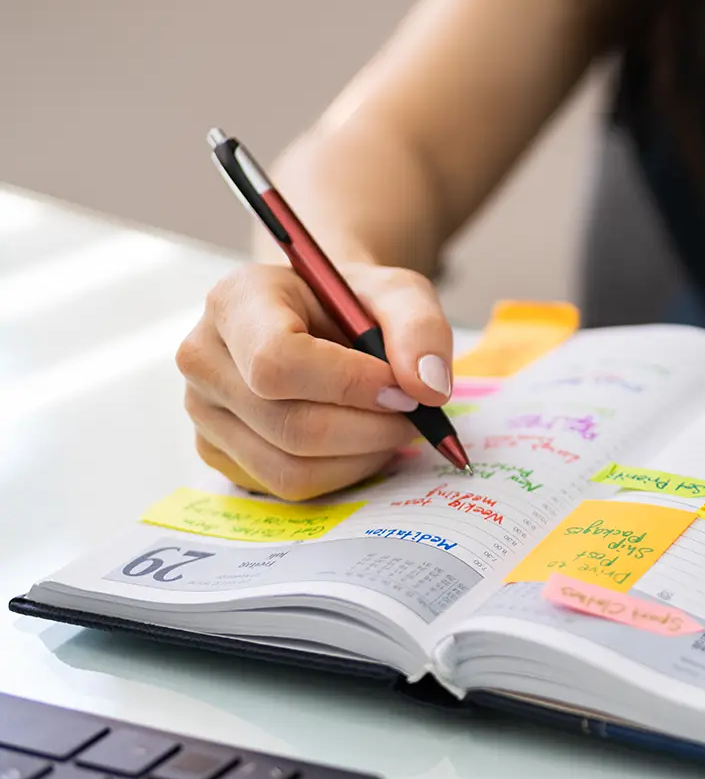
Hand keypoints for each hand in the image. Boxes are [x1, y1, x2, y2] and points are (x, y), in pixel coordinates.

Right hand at [177, 263, 452, 499]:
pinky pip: (288, 486)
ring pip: (291, 467)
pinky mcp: (218, 452)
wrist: (319, 318)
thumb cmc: (352, 302)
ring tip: (391, 426)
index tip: (402, 389)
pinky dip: (341, 473)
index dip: (349, 385)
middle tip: (414, 414)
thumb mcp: (398, 293)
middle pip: (291, 425)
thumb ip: (420, 329)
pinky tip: (360, 442)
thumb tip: (427, 390)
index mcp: (235, 301)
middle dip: (370, 429)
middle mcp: (203, 357)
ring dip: (362, 456)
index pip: (277, 361)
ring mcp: (202, 411)